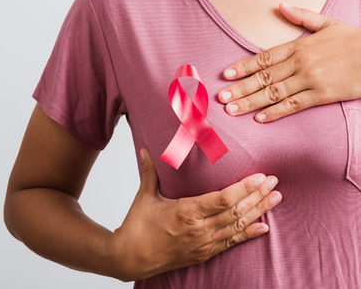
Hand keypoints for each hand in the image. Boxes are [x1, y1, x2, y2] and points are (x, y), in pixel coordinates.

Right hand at [107, 148, 280, 280]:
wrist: (131, 258)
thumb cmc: (137, 226)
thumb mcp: (144, 197)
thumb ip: (150, 172)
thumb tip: (145, 149)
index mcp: (187, 212)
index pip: (224, 198)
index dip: (246, 187)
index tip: (261, 176)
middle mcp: (200, 229)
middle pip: (237, 211)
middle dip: (258, 196)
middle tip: (275, 182)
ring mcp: (204, 243)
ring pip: (238, 226)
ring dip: (259, 212)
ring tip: (276, 199)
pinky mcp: (204, 253)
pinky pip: (231, 243)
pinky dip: (249, 235)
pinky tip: (264, 228)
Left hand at [218, 3, 360, 122]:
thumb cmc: (355, 41)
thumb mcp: (329, 24)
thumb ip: (302, 17)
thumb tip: (281, 5)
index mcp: (299, 46)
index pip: (264, 57)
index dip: (243, 67)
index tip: (226, 74)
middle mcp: (300, 63)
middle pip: (263, 77)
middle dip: (240, 88)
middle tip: (221, 98)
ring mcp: (310, 79)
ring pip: (274, 93)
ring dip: (251, 102)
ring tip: (232, 110)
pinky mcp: (321, 95)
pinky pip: (293, 105)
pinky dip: (275, 112)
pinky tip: (260, 119)